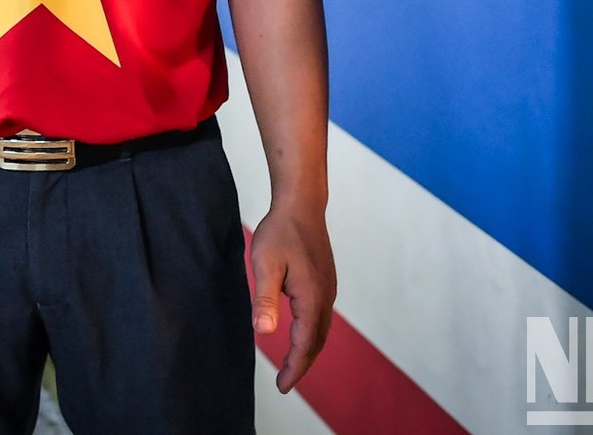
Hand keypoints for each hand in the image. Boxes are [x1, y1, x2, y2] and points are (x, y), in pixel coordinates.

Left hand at [250, 202, 335, 392]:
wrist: (302, 205)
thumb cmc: (280, 232)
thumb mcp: (265, 265)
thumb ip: (265, 300)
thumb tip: (263, 333)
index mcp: (311, 299)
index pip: (304, 344)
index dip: (293, 368)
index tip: (282, 386)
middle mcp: (325, 297)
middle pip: (316, 342)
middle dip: (301, 364)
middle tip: (285, 382)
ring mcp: (328, 289)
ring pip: (321, 330)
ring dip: (308, 350)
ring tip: (291, 364)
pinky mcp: (326, 282)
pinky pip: (321, 317)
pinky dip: (312, 334)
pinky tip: (300, 334)